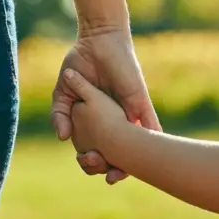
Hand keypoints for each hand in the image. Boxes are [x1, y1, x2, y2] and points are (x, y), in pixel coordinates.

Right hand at [51, 29, 160, 183]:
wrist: (97, 41)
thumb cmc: (80, 65)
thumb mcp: (64, 94)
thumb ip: (60, 115)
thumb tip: (62, 138)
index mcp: (98, 122)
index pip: (99, 148)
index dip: (94, 162)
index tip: (89, 166)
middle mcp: (116, 120)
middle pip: (121, 152)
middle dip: (116, 168)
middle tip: (111, 177)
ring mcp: (129, 113)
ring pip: (138, 144)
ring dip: (136, 161)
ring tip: (125, 173)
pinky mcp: (139, 102)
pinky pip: (151, 123)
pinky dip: (154, 139)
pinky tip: (157, 156)